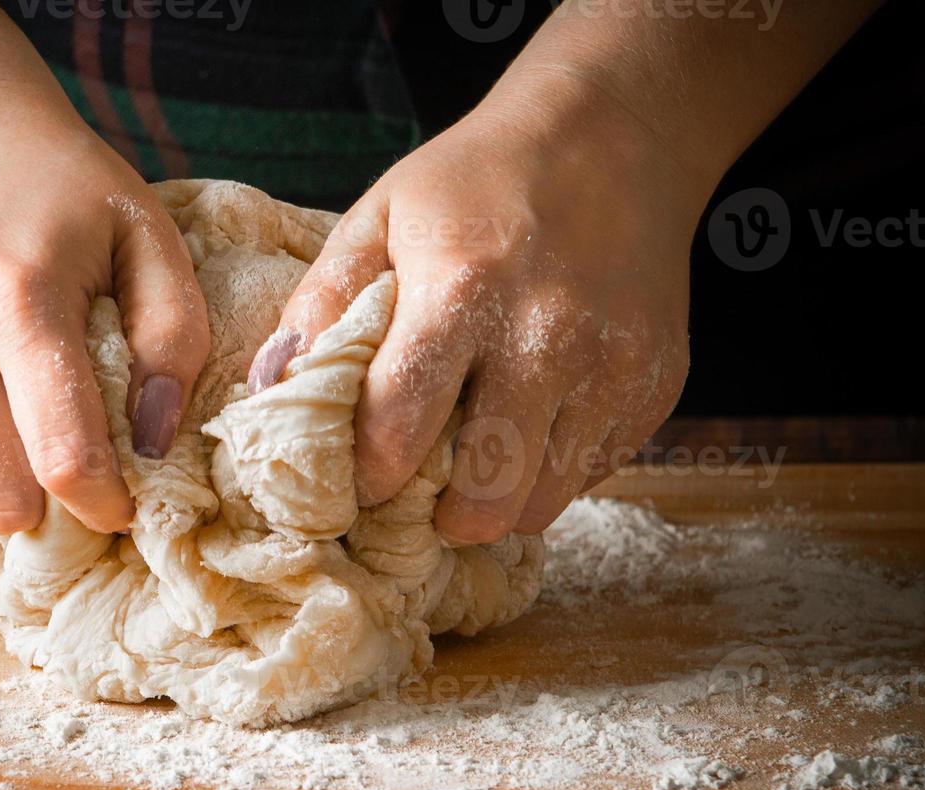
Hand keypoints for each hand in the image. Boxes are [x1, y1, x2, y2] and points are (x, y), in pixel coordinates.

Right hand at [0, 85, 207, 533]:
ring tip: (23, 419)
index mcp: (18, 298)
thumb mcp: (147, 235)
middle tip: (76, 473)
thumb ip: (174, 337)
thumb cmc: (58, 187)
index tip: (123, 503)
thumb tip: (154, 440)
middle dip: (50, 510)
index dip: (103, 504)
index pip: (61, 458)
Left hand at [248, 79, 702, 543]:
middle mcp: (545, 337)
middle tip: (421, 497)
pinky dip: (553, 471)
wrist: (613, 136)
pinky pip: (593, 471)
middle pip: (484, 493)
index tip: (357, 481)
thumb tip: (270, 389)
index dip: (368, 475)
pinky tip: (531, 427)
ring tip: (474, 469)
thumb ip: (321, 302)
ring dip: (499, 504)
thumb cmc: (479, 182)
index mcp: (462, 291)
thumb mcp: (382, 216)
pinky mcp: (655, 384)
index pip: (399, 428)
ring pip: (543, 501)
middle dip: (439, 518)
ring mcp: (611, 366)